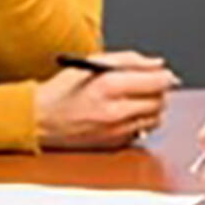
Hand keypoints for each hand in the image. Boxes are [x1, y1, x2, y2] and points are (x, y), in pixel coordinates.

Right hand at [34, 50, 178, 149]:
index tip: (164, 74)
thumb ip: (130, 60)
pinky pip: (142, 131)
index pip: (157, 82)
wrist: (40, 120)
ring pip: (155, 118)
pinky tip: (126, 114)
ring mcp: (116, 131)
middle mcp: (115, 111)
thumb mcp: (93, 63)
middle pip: (160, 101)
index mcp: (110, 85)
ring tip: (136, 99)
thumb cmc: (63, 90)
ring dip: (152, 107)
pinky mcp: (115, 144)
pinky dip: (140, 122)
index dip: (165, 76)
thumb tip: (157, 64)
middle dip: (159, 91)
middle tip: (150, 85)